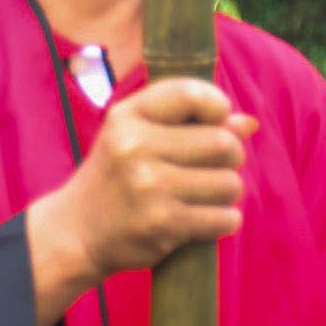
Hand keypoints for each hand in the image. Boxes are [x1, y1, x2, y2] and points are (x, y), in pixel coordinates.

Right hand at [26, 77, 259, 325]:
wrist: (76, 232)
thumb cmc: (115, 178)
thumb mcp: (137, 138)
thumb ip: (190, 124)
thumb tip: (249, 123)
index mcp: (127, 117)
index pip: (191, 94)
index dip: (218, 106)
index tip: (215, 122)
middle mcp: (135, 147)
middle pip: (224, 144)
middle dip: (229, 158)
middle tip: (210, 168)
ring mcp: (149, 186)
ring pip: (229, 184)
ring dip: (225, 193)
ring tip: (201, 196)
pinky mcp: (162, 223)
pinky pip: (225, 218)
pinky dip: (223, 220)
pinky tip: (201, 219)